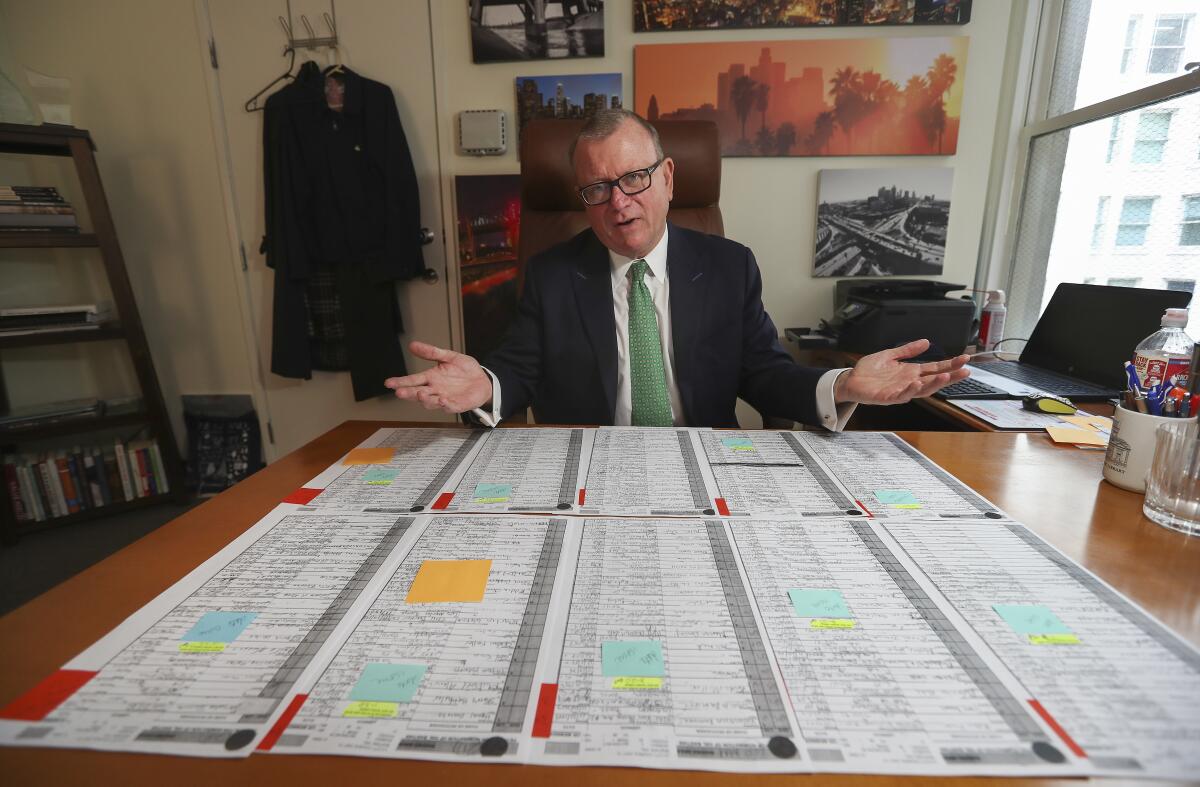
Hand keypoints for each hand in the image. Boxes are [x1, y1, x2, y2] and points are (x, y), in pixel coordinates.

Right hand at [384, 341, 493, 413]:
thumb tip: (413, 345)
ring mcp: (444, 398)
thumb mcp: (449, 356)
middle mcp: (435, 389)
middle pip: (417, 393)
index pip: (412, 380)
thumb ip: (431, 352)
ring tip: (420, 393)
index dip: (400, 382)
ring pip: (430, 402)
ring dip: (424, 399)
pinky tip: (442, 400)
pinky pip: (449, 406)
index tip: (389, 383)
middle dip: (408, 393)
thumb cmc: (465, 370)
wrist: (483, 379)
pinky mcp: (457, 405)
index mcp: (431, 378)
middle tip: (400, 392)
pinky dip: (445, 404)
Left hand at [834, 339, 968, 404]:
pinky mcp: (887, 397)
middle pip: (934, 380)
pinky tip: (917, 384)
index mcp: (911, 372)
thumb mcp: (890, 355)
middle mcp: (908, 382)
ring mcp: (899, 391)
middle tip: (965, 370)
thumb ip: (907, 350)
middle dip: (950, 376)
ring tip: (946, 376)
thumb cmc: (868, 371)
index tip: (964, 359)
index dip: (950, 364)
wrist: (850, 380)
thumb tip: (926, 342)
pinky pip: (901, 395)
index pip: (935, 368)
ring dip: (934, 384)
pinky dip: (910, 390)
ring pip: (921, 390)